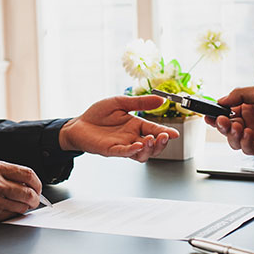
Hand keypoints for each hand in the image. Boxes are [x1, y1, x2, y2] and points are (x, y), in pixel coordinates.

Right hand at [0, 161, 41, 223]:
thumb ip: (5, 173)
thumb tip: (26, 181)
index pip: (28, 174)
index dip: (37, 182)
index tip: (37, 186)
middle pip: (29, 193)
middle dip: (35, 198)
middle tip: (34, 198)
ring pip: (22, 207)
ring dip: (24, 207)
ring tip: (19, 204)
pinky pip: (10, 216)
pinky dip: (12, 213)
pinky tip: (6, 209)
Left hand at [59, 95, 179, 161]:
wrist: (78, 124)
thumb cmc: (98, 114)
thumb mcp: (120, 102)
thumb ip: (140, 102)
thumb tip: (160, 100)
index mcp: (136, 126)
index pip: (155, 130)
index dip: (166, 133)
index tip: (175, 134)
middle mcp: (132, 137)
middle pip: (153, 146)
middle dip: (161, 143)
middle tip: (164, 137)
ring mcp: (122, 145)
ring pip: (142, 154)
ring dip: (149, 149)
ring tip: (151, 140)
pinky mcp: (111, 150)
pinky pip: (125, 153)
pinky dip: (133, 150)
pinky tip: (138, 145)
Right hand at [205, 86, 253, 154]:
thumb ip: (239, 95)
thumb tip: (221, 100)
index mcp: (247, 108)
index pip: (225, 113)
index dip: (215, 115)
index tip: (207, 114)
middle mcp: (249, 123)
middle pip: (226, 129)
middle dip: (221, 125)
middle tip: (222, 121)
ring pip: (233, 141)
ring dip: (232, 135)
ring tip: (238, 127)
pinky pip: (247, 149)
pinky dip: (244, 142)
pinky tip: (248, 134)